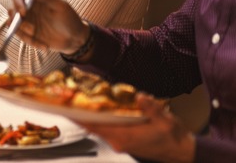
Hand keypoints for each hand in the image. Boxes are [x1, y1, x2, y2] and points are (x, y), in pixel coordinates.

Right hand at [9, 0, 89, 53]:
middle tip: (31, 29)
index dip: (17, 2)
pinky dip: (31, 42)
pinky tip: (45, 46)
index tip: (23, 12)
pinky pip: (21, 37)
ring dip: (22, 31)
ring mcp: (26, 21)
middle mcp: (27, 8)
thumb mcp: (61, 6)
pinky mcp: (26, 33)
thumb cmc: (70, 19)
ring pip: (13, 24)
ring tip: (36, 35)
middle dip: (17, 20)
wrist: (74, 39)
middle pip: (11, 9)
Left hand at [78, 94, 194, 162]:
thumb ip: (152, 108)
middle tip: (66, 100)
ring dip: (88, 116)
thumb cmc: (173, 138)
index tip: (67, 109)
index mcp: (126, 137)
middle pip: (93, 126)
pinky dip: (99, 120)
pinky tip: (96, 109)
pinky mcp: (123, 140)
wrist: (182, 151)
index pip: (96, 126)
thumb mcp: (165, 120)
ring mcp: (120, 142)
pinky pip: (106, 129)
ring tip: (77, 102)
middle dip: (80, 114)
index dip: (80, 118)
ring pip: (98, 128)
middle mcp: (119, 142)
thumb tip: (141, 97)